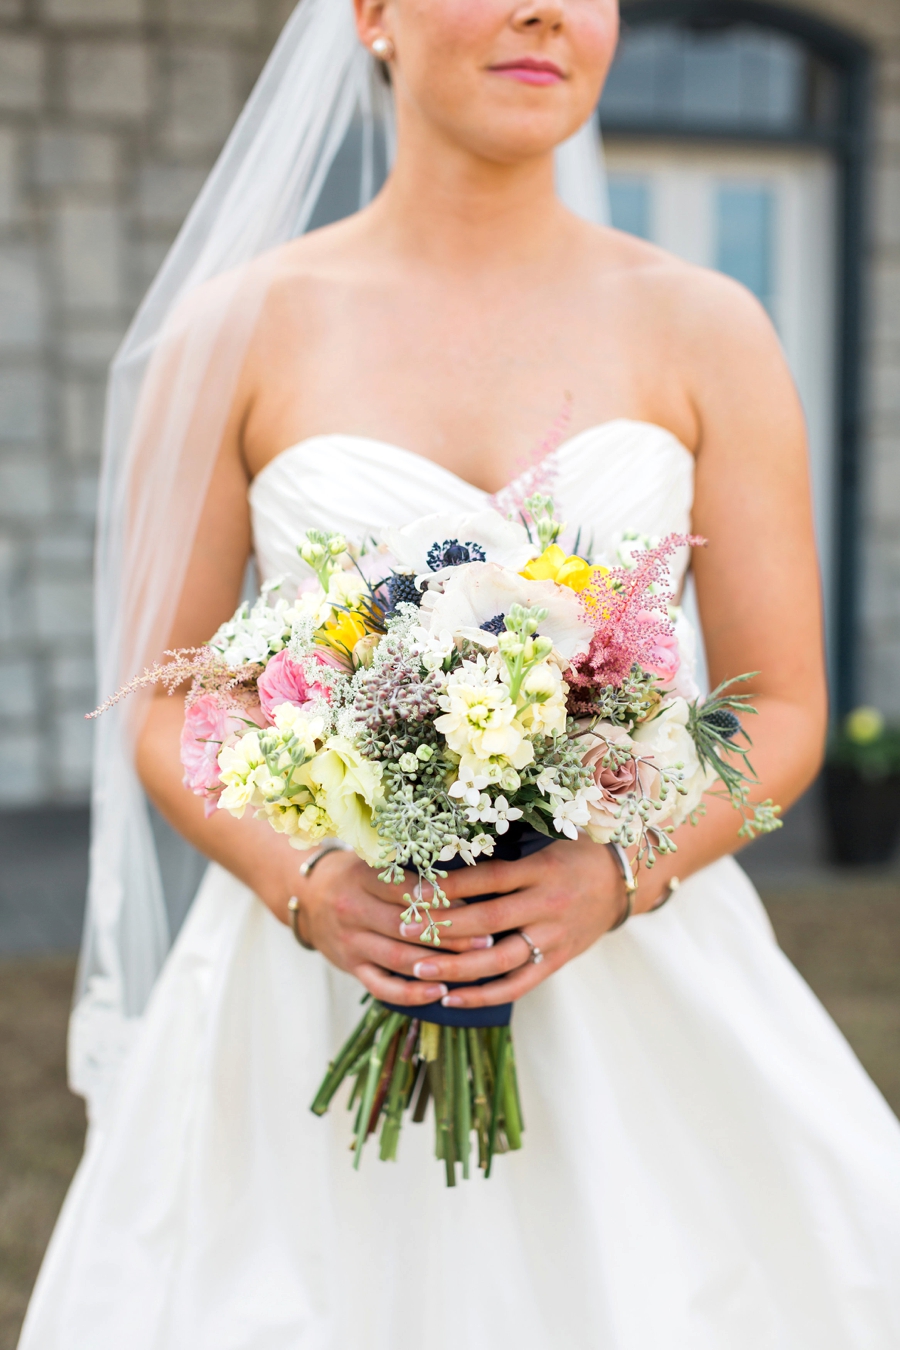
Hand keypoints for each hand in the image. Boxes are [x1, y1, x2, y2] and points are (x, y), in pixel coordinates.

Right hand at [285, 848, 495, 1008]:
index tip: (475, 904)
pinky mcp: (351, 967)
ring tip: (473, 968)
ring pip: (397, 958)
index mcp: (362, 877)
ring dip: (437, 966)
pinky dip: (411, 993)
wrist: (307, 896)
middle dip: (449, 936)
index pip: (404, 890)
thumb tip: (466, 873)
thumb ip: (408, 867)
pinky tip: (439, 992)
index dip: (440, 899)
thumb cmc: (355, 874)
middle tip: (486, 940)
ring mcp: (350, 942)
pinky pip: (382, 986)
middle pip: (405, 928)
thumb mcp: (372, 860)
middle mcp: (353, 910)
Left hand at [395, 835, 627, 1009]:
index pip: (489, 878)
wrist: (621, 882)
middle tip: (404, 930)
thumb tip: (444, 855)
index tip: (415, 889)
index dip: (451, 885)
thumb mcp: (543, 843)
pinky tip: (452, 999)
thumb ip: (503, 855)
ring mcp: (554, 937)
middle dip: (444, 927)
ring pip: (500, 960)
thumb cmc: (574, 854)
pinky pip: (517, 985)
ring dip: (456, 968)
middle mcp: (548, 905)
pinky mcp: (556, 961)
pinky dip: (484, 996)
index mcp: (541, 870)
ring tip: (419, 970)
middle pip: (489, 920)